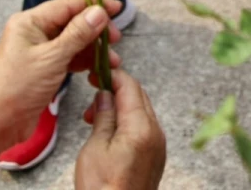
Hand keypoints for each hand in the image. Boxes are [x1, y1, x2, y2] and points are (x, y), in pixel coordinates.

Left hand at [0, 0, 123, 147]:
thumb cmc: (17, 87)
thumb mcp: (52, 58)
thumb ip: (77, 34)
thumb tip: (99, 11)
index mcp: (31, 21)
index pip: (68, 4)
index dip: (95, 4)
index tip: (118, 8)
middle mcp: (34, 32)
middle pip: (73, 22)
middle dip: (96, 29)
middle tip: (116, 40)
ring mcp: (39, 51)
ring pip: (74, 41)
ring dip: (93, 49)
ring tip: (112, 61)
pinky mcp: (43, 69)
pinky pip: (69, 58)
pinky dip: (84, 62)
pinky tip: (97, 70)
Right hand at [75, 71, 166, 189]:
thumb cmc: (102, 189)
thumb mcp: (95, 148)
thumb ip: (103, 117)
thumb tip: (105, 95)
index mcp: (141, 127)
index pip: (130, 87)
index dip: (112, 75)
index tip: (96, 72)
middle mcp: (156, 133)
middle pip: (138, 97)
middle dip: (115, 91)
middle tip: (92, 96)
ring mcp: (158, 146)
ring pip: (141, 112)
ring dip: (120, 107)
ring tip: (93, 119)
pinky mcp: (155, 157)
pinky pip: (144, 129)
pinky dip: (127, 123)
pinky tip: (108, 132)